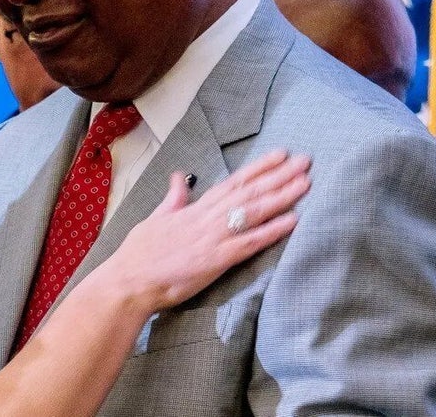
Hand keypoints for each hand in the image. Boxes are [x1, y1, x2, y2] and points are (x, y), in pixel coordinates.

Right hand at [103, 150, 310, 311]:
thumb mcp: (156, 218)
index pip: (232, 182)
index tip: (280, 154)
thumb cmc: (140, 254)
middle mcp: (207, 218)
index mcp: (194, 208)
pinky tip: (292, 221)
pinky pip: (250, 242)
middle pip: (249, 192)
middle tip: (305, 160)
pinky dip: (272, 231)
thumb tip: (179, 178)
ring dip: (282, 196)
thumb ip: (173, 199)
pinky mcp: (216, 259)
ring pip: (253, 211)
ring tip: (305, 182)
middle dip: (279, 175)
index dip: (258, 168)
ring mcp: (213, 237)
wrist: (130, 280)